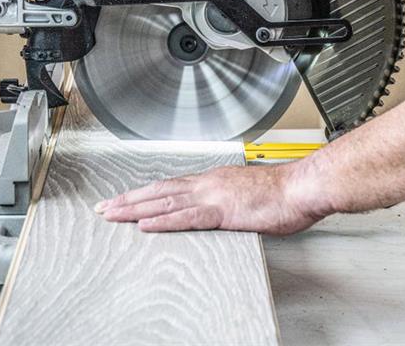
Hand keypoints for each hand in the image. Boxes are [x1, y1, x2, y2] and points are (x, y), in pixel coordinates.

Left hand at [94, 162, 326, 234]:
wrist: (300, 187)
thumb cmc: (279, 193)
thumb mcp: (245, 193)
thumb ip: (225, 200)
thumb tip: (215, 209)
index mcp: (212, 180)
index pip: (169, 185)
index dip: (144, 192)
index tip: (124, 198)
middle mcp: (207, 183)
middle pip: (159, 190)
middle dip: (129, 199)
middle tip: (105, 206)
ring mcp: (213, 196)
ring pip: (165, 201)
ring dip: (136, 208)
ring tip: (113, 214)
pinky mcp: (223, 211)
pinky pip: (187, 217)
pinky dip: (163, 220)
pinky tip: (145, 224)